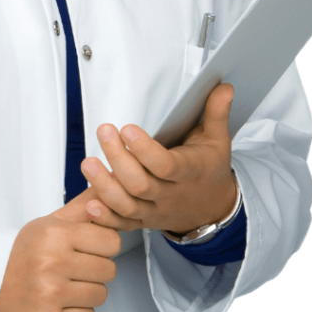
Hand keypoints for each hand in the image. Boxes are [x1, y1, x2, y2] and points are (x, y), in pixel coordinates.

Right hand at [0, 205, 120, 311]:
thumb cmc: (21, 254)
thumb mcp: (47, 224)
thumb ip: (80, 208)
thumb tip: (104, 189)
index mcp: (55, 234)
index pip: (111, 241)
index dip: (104, 246)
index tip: (91, 248)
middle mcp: (53, 261)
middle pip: (109, 270)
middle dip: (96, 270)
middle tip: (76, 269)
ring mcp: (51, 292)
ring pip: (100, 294)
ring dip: (88, 292)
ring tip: (67, 285)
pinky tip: (61, 302)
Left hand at [74, 83, 237, 234]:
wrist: (212, 208)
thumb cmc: (209, 170)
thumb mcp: (218, 141)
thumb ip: (216, 113)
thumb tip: (224, 87)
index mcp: (188, 173)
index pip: (165, 165)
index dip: (144, 150)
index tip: (127, 128)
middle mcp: (169, 194)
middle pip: (140, 184)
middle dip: (118, 159)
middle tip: (104, 131)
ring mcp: (154, 210)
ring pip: (127, 206)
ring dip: (104, 186)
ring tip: (88, 163)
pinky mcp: (142, 221)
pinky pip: (122, 224)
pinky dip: (105, 218)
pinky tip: (89, 204)